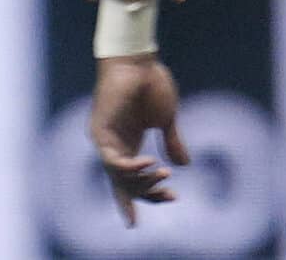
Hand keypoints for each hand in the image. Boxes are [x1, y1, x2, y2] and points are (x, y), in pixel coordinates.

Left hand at [90, 55, 189, 224]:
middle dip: (148, 195)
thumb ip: (172, 142)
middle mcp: (112, 145)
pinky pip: (113, 161)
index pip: (125, 181)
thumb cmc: (150, 83)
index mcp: (126, 144)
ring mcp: (104, 139)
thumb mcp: (166, 119)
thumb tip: (185, 164)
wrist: (138, 60)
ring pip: (120, 177)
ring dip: (144, 182)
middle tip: (170, 196)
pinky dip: (132, 167)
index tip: (132, 225)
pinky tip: (150, 164)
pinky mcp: (100, 131)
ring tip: (164, 175)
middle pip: (125, 184)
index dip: (129, 202)